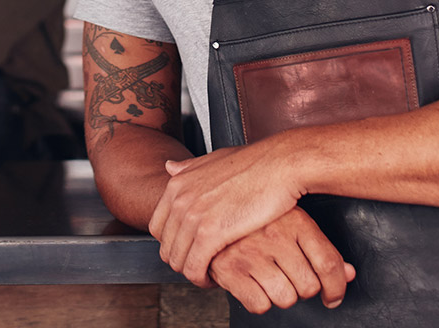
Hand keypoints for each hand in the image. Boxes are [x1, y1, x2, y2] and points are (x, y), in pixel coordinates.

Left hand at [149, 141, 304, 285]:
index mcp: (178, 184)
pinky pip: (194, 268)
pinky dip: (202, 279)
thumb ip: (190, 168)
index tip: (190, 249)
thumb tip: (169, 167)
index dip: (173, 243)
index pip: (157, 226)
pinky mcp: (210, 233)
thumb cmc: (256, 163)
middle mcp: (180, 199)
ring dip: (193, 273)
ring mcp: (193, 216)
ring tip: (210, 275)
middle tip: (202, 266)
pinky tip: (216, 279)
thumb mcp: (215, 160)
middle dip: (182, 260)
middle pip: (166, 246)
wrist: (281, 165)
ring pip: (178, 261)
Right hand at [209, 208, 355, 313]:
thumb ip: (322, 251)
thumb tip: (349, 275)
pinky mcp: (230, 269)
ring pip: (286, 298)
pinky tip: (254, 284)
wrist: (212, 212)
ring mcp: (251, 253)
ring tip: (272, 280)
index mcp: (296, 221)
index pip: (328, 264)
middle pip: (309, 286)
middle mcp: (275, 236)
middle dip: (303, 289)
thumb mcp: (295, 224)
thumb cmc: (259, 221)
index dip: (337, 287)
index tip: (333, 296)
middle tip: (291, 278)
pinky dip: (259, 301)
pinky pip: (259, 305)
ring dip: (282, 296)